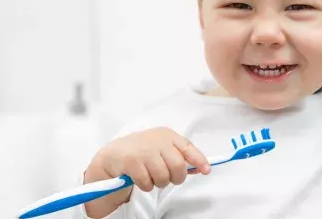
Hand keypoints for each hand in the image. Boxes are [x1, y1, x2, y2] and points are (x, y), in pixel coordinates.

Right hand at [83, 127, 209, 217]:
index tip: (206, 170)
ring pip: (163, 177)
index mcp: (167, 135)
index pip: (188, 147)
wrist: (114, 153)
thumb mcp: (162, 148)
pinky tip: (142, 179)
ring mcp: (144, 150)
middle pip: (178, 166)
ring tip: (153, 178)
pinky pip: (147, 183)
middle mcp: (157, 140)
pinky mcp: (131, 162)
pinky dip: (146, 186)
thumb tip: (200, 168)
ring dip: (159, 183)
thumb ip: (180, 156)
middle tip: (170, 180)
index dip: (199, 160)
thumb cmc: (143, 151)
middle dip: (176, 178)